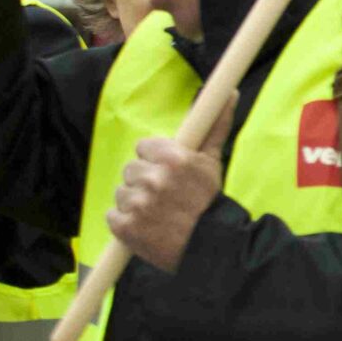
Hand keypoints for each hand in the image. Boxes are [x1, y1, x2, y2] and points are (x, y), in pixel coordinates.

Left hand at [105, 106, 233, 272]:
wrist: (211, 247)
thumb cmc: (210, 202)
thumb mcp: (213, 161)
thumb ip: (215, 125)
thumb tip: (228, 93)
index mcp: (173, 158)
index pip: (144, 148)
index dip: (156, 162)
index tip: (169, 176)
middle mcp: (154, 178)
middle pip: (132, 170)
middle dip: (145, 183)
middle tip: (166, 198)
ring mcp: (138, 204)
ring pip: (122, 193)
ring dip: (136, 203)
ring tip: (158, 215)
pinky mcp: (125, 227)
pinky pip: (113, 216)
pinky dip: (126, 223)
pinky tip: (146, 226)